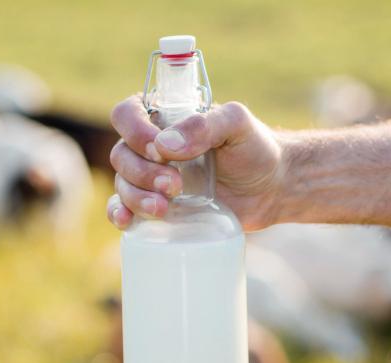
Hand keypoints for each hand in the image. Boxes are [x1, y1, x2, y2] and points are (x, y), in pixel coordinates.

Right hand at [106, 94, 285, 230]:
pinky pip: (122, 209)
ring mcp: (149, 178)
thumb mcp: (238, 126)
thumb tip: (165, 145)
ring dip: (136, 197)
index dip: (134, 130)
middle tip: (175, 185)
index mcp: (164, 118)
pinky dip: (119, 214)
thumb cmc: (254, 149)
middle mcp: (150, 147)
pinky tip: (127, 221)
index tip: (158, 148)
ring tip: (165, 207)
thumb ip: (206, 125)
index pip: (127, 114)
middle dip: (143, 172)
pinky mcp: (153, 206)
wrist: (270, 190)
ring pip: (121, 184)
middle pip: (120, 154)